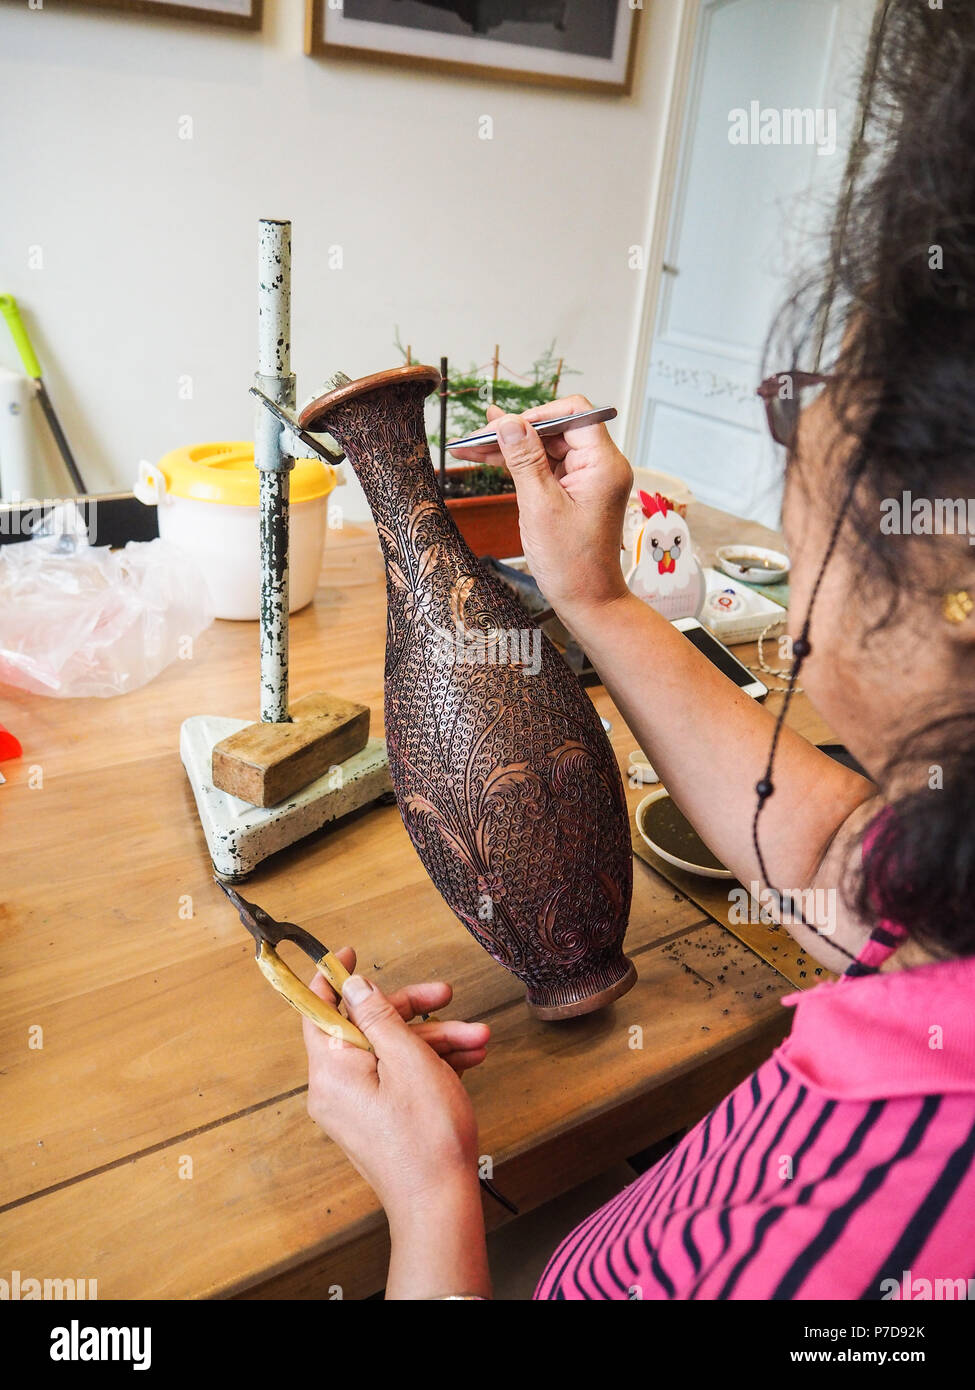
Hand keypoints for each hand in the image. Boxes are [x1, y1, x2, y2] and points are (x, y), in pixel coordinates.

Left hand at [302, 949, 489, 1219]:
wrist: (440, 1204)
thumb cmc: (426, 1138)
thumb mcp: (409, 1060)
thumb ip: (379, 1017)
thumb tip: (353, 986)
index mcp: (331, 1069)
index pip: (318, 1010)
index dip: (333, 978)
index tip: (348, 954)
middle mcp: (335, 1087)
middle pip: (366, 1028)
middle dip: (413, 1011)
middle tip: (446, 994)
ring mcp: (355, 1106)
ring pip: (390, 1052)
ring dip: (435, 1040)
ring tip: (478, 1039)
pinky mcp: (375, 1120)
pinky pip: (396, 1078)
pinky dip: (430, 1065)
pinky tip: (468, 1059)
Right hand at [449, 394, 633, 615]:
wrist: (587, 601)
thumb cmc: (571, 564)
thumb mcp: (539, 507)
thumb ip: (523, 460)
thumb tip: (507, 422)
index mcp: (603, 464)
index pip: (574, 413)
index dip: (536, 415)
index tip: (503, 427)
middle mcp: (601, 466)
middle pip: (556, 429)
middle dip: (516, 431)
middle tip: (475, 438)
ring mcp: (588, 478)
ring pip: (546, 447)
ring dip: (511, 447)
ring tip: (471, 447)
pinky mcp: (575, 491)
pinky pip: (546, 467)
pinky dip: (520, 465)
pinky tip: (490, 458)